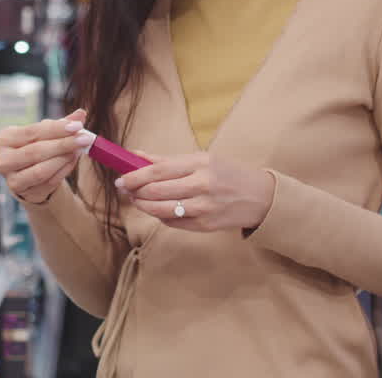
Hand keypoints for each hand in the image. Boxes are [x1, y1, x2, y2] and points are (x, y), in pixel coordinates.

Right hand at [0, 109, 95, 203]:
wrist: (28, 172)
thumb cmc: (36, 146)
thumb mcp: (46, 132)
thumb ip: (63, 123)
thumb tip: (81, 113)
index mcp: (4, 138)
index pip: (33, 131)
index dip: (56, 129)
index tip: (78, 126)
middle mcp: (3, 160)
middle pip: (36, 152)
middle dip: (63, 144)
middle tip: (85, 139)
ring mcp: (12, 179)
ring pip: (42, 170)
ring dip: (64, 159)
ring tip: (79, 150)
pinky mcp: (24, 192)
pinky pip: (49, 182)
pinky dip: (64, 171)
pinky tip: (73, 160)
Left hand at [116, 152, 275, 231]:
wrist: (260, 197)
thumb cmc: (227, 174)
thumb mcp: (202, 159)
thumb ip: (167, 160)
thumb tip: (135, 155)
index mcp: (201, 163)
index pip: (159, 170)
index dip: (135, 176)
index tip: (121, 178)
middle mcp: (202, 185)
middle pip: (157, 191)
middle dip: (136, 192)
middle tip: (125, 190)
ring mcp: (204, 207)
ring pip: (162, 210)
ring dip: (144, 206)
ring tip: (137, 200)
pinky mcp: (205, 225)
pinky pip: (173, 222)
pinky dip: (161, 216)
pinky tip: (159, 210)